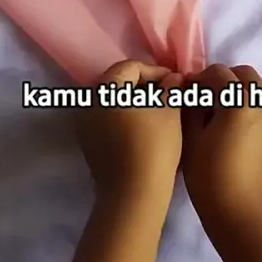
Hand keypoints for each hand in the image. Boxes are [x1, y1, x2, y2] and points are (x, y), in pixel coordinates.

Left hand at [77, 60, 182, 206]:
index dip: (156, 71)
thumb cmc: (154, 146)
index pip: (131, 67)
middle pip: (119, 83)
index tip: (175, 82)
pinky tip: (146, 128)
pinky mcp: (89, 144)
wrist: (134, 194)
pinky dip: (126, 118)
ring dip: (136, 102)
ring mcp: (85, 125)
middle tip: (169, 94)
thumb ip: (171, 88)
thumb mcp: (169, 112)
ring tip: (160, 111)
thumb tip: (173, 78)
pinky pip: (108, 121)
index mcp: (105, 89)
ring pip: (113, 103)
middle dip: (145, 85)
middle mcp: (89, 103)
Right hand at [182, 64, 261, 238]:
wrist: (243, 215)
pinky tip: (230, 133)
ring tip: (216, 116)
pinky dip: (246, 108)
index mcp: (240, 100)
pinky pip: (261, 109)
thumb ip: (192, 107)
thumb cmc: (210, 177)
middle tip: (203, 99)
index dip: (199, 79)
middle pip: (243, 74)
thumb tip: (193, 93)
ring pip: (255, 91)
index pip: (219, 73)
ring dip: (236, 93)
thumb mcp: (191, 139)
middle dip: (223, 79)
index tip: (186, 94)